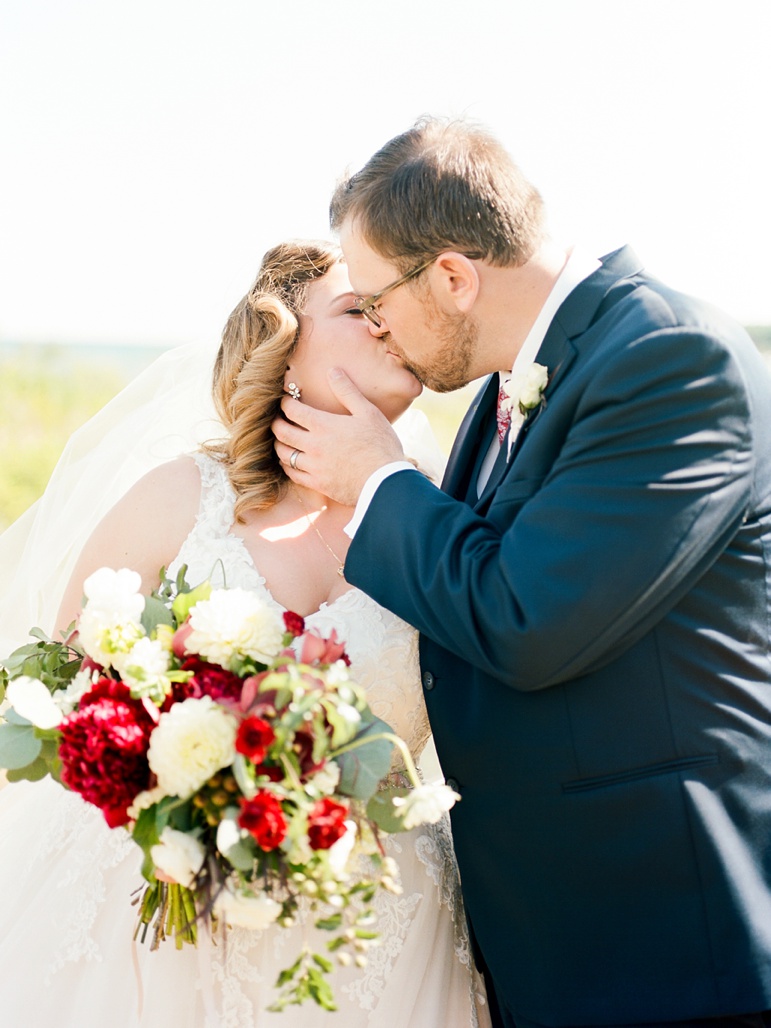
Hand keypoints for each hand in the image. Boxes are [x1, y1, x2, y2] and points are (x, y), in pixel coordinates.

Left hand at [272, 369, 405, 504]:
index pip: (292, 410)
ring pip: (283, 454)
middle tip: (278, 419)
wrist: (385, 482)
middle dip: (276, 423)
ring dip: (279, 444)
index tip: (286, 400)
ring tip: (282, 439)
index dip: (285, 403)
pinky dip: (287, 466)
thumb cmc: (380, 445)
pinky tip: (290, 462)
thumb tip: (333, 371)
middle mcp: (313, 445)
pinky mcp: (318, 484)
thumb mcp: (368, 413)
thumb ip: (347, 391)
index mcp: (323, 425)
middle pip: (281, 432)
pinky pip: (292, 474)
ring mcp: (313, 466)